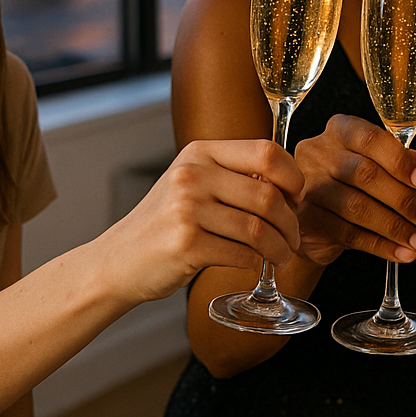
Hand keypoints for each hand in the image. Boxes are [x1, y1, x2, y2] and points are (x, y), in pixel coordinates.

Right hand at [96, 139, 303, 304]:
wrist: (117, 261)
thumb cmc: (164, 223)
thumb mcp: (192, 183)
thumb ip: (233, 176)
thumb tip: (289, 186)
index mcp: (200, 153)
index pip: (265, 152)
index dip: (292, 176)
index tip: (297, 196)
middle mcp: (192, 175)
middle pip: (268, 194)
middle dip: (290, 221)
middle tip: (294, 237)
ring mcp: (186, 209)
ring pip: (258, 228)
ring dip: (279, 247)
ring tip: (282, 255)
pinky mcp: (185, 245)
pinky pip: (241, 253)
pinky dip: (256, 262)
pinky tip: (257, 264)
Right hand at [293, 114, 415, 265]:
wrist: (318, 216)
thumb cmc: (354, 182)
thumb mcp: (378, 164)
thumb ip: (400, 159)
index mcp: (340, 131)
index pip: (370, 139)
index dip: (400, 160)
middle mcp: (318, 153)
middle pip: (364, 174)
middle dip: (403, 200)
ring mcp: (308, 187)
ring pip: (356, 207)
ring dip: (395, 228)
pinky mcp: (306, 220)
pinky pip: (348, 234)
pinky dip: (380, 246)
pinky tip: (402, 253)